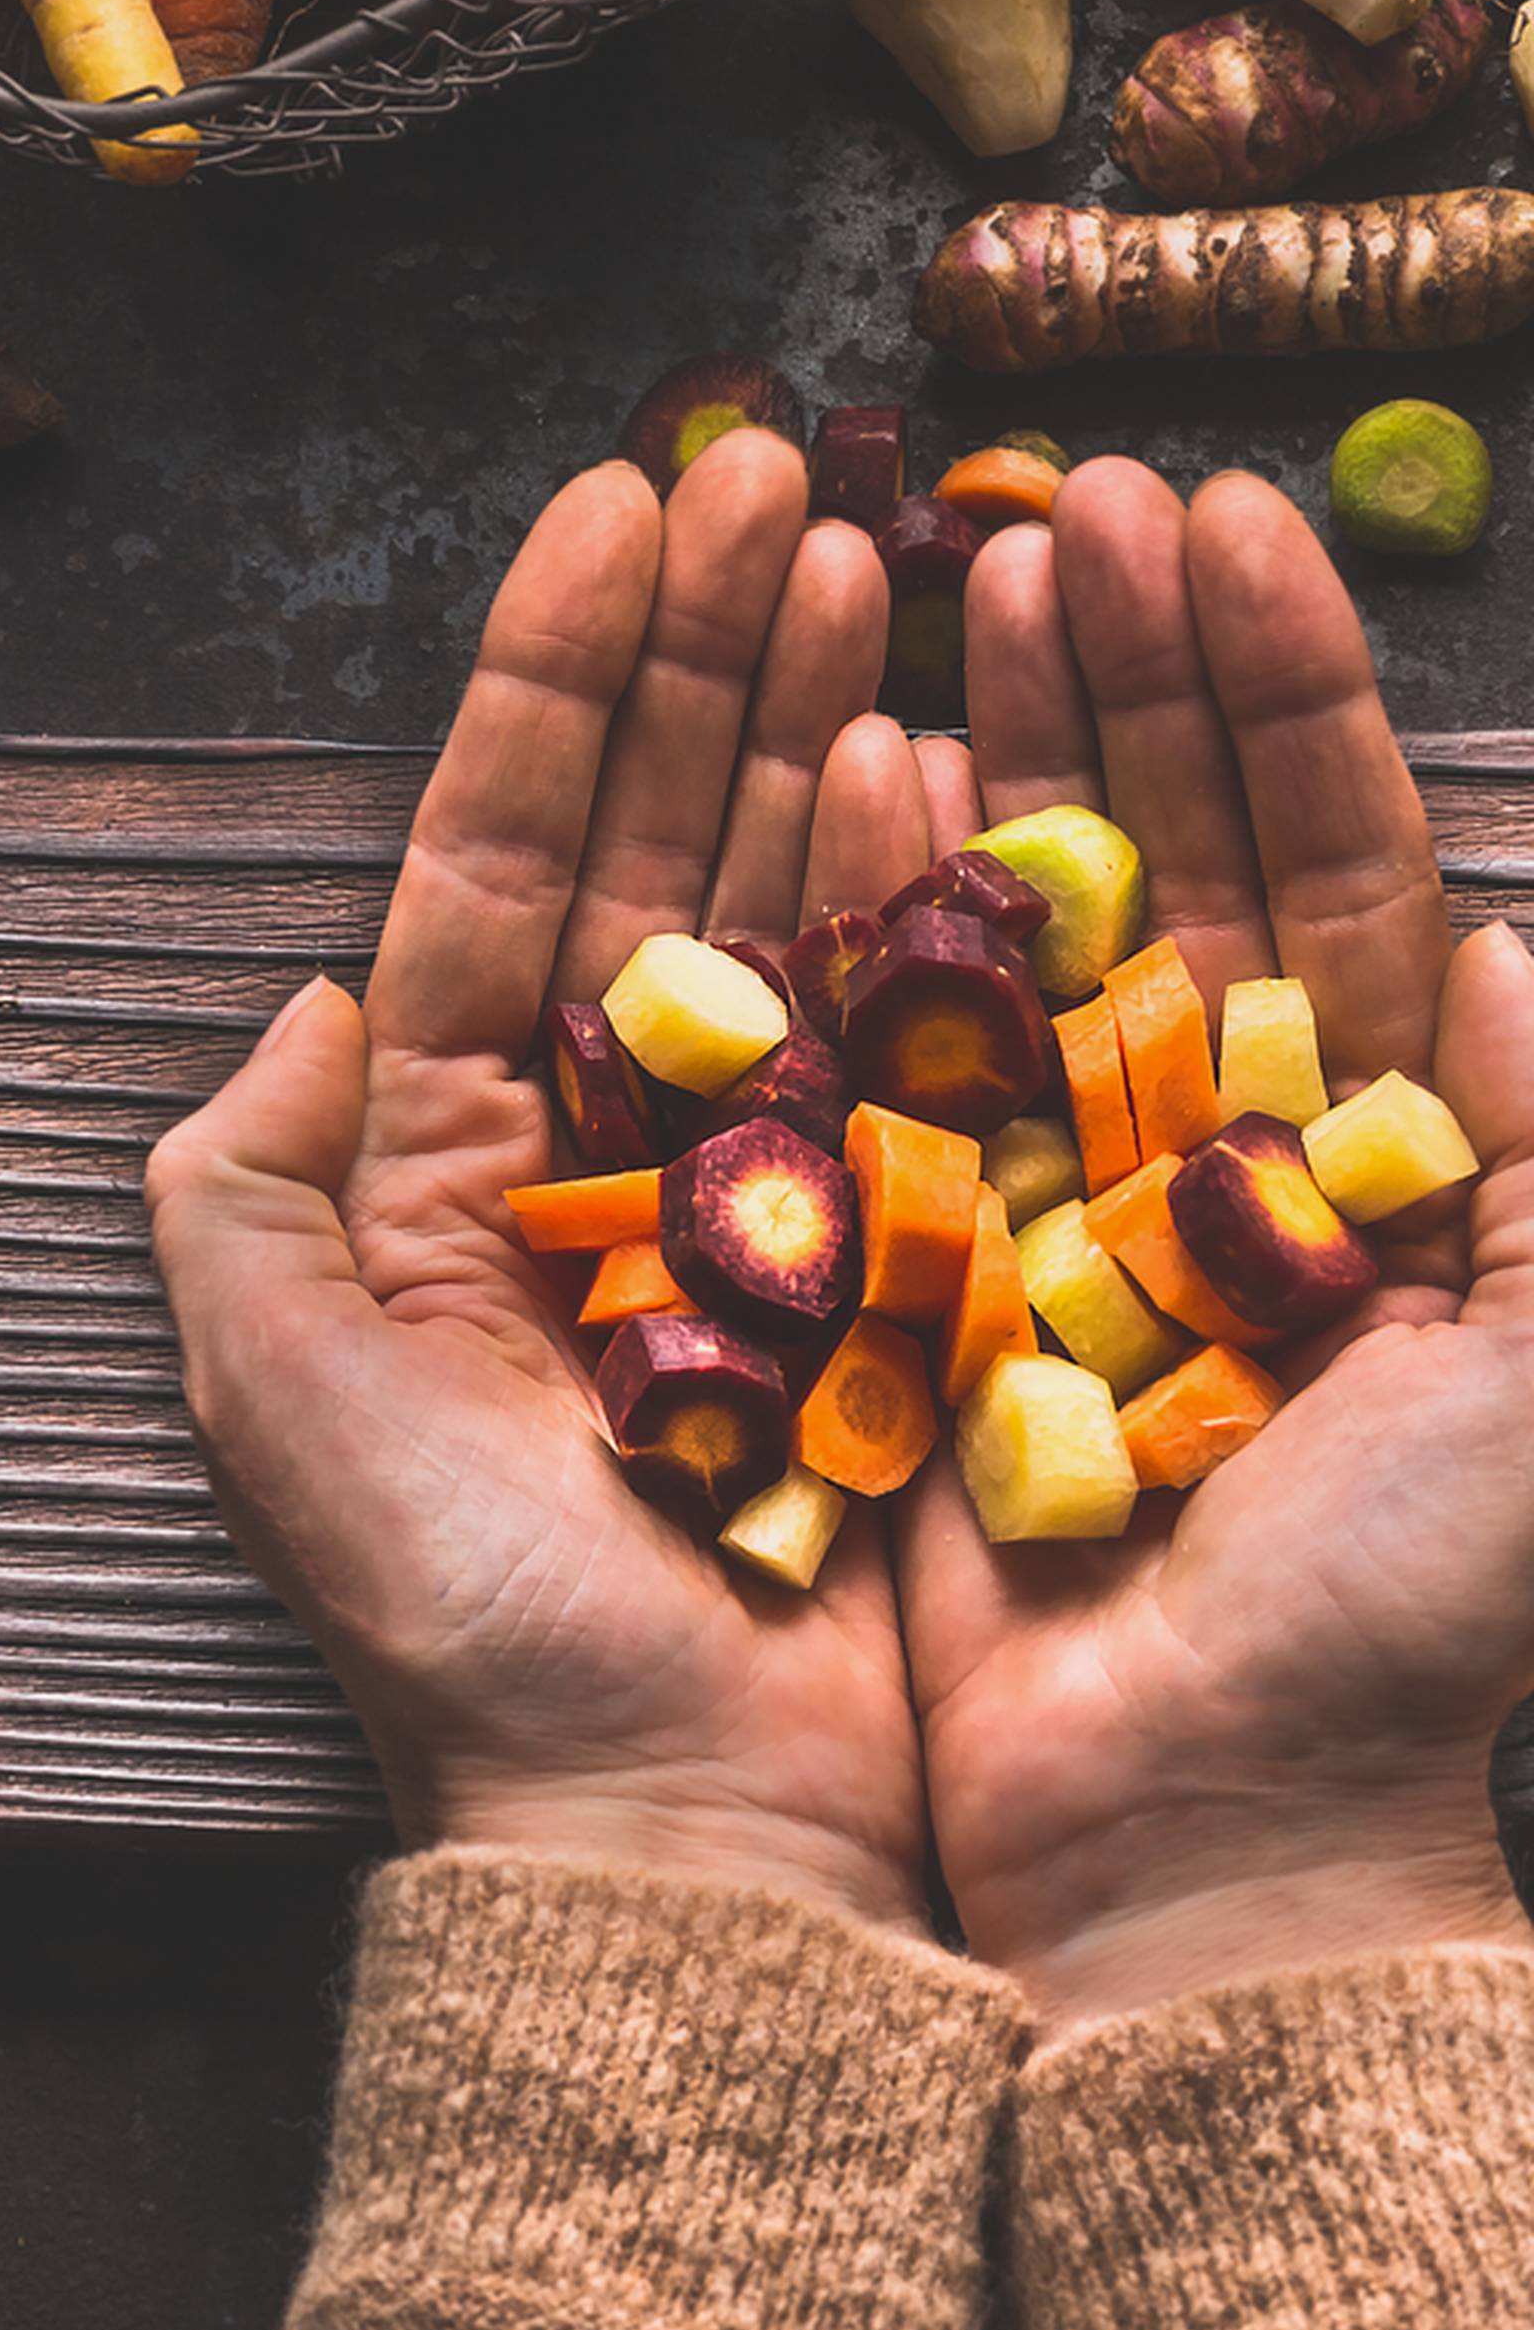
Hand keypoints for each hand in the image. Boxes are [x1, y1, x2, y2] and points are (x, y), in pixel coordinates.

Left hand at [147, 432, 930, 1928]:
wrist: (682, 1829)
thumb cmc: (470, 1623)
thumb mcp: (276, 1389)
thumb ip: (239, 1175)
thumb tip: (308, 986)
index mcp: (449, 1153)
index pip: (506, 853)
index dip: (557, 674)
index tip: (612, 500)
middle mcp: (610, 1141)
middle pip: (660, 837)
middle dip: (711, 648)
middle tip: (778, 467)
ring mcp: (770, 1185)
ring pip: (795, 897)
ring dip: (825, 716)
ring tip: (875, 550)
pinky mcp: (898, 1245)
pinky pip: (912, 1031)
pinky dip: (929, 885)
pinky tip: (946, 740)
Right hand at [898, 457, 1533, 2029]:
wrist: (1201, 1838)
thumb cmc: (1408, 1627)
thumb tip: (1520, 932)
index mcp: (1377, 1145)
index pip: (1338, 861)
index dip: (1284, 690)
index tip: (1223, 524)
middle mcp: (1218, 1141)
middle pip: (1180, 850)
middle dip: (1135, 667)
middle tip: (1073, 492)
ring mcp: (1060, 1188)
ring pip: (1032, 918)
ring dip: (1006, 741)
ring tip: (967, 564)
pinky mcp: (926, 1262)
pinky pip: (898, 1049)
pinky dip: (880, 903)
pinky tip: (861, 761)